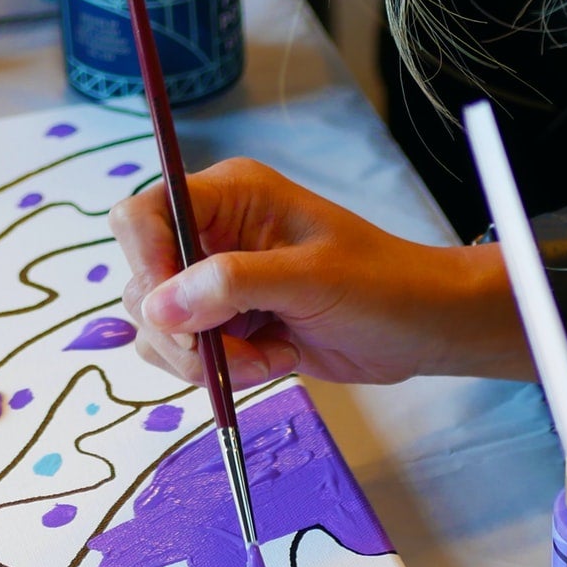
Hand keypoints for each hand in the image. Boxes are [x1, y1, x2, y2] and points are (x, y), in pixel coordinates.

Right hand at [107, 158, 529, 386]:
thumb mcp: (310, 278)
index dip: (145, 262)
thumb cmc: (381, 285)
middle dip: (182, 331)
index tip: (171, 313)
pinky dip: (223, 370)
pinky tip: (275, 359)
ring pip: (160, 328)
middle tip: (230, 353)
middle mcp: (213, 233)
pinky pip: (188, 354)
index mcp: (230, 196)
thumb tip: (158, 308)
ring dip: (207, 358)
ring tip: (267, 356)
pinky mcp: (228, 323)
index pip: (144, 215)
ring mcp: (217, 281)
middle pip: (144, 282)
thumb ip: (232, 285)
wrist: (423, 327)